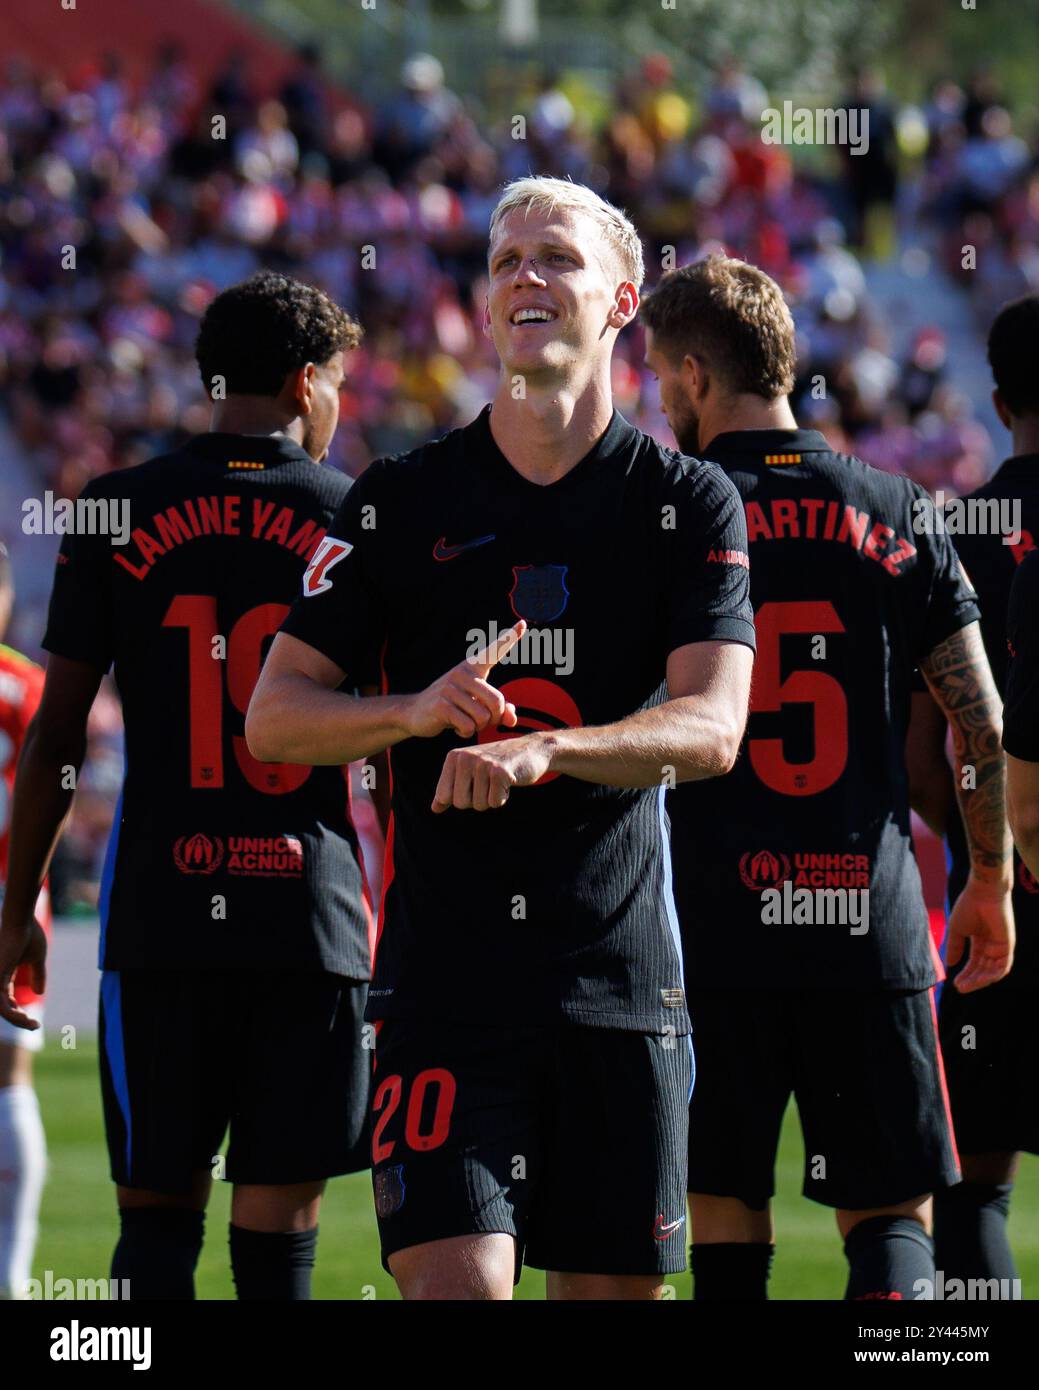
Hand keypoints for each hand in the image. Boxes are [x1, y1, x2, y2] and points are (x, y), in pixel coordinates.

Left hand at [0, 917, 47, 1029]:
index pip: (7, 1001)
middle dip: (17, 1020)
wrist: (21, 921)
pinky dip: (14, 1016)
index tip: (34, 1021)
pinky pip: (3, 1007)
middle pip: (3, 1008)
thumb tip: (39, 993)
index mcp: (3, 975)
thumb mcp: (37, 958)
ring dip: (17, 1021)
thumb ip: (38, 974)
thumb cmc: (28, 934)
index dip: (18, 1013)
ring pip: (2, 1011)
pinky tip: (27, 1019)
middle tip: (33, 1025)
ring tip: (32, 1024)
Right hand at [402, 621, 525, 740]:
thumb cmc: (453, 707)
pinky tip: (457, 728)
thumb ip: (499, 711)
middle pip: (497, 702)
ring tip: (467, 723)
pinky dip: (466, 733)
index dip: (509, 638)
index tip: (522, 624)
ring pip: (483, 717)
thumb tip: (511, 719)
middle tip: (482, 722)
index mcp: (473, 668)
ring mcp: (450, 687)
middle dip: (494, 718)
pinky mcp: (441, 705)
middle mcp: (462, 673)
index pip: (493, 651)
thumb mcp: (477, 706)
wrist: (415, 712)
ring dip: (479, 727)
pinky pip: (468, 726)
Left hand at [432, 731, 553, 812]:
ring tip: (498, 780)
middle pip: (460, 803)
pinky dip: (503, 797)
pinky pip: (495, 803)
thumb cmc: (497, 763)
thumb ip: (450, 789)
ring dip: (491, 798)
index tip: (473, 784)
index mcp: (454, 757)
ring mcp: (482, 764)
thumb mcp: (470, 772)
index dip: (461, 797)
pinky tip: (508, 781)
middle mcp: (465, 758)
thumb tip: (434, 809)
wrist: (531, 749)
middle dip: (476, 800)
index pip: (444, 796)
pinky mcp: (500, 773)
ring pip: (478, 805)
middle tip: (488, 783)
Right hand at [947, 876, 1014, 992]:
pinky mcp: (1008, 946)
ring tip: (966, 985)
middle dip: (971, 980)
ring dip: (980, 980)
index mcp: (980, 941)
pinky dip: (993, 975)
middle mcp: (991, 946)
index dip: (965, 974)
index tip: (954, 983)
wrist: (982, 892)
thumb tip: (950, 964)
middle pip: (983, 969)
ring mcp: (1000, 947)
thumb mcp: (957, 930)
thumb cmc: (968, 906)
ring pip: (992, 971)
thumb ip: (954, 947)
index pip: (974, 963)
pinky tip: (981, 980)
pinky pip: (1003, 967)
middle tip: (959, 987)